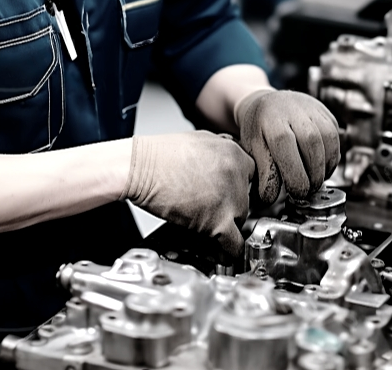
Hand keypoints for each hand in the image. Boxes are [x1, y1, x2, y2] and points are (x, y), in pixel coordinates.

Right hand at [123, 131, 253, 255]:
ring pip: (240, 221)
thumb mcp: (200, 140)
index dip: (239, 188)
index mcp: (234, 152)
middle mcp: (237, 173)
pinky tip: (220, 251)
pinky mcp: (218, 220)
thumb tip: (225, 165)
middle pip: (246, 200)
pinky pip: (234, 244)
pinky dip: (228, 251)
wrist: (139, 167)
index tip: (229, 197)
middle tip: (211, 211)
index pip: (251, 177)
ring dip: (226, 226)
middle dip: (230, 207)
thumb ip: (221, 152)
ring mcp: (231, 197)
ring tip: (208, 227)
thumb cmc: (159, 155)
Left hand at [233, 89, 339, 203]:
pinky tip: (321, 170)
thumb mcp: (253, 148)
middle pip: (311, 144)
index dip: (294, 174)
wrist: (269, 104)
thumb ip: (263, 172)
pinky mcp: (326, 115)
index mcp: (272, 119)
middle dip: (312, 174)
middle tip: (306, 191)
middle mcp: (295, 110)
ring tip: (314, 182)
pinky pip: (335, 139)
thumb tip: (270, 198)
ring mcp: (313, 110)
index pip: (285, 145)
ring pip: (328, 141)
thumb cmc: (260, 129)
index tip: (296, 192)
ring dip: (324, 168)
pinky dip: (331, 159)